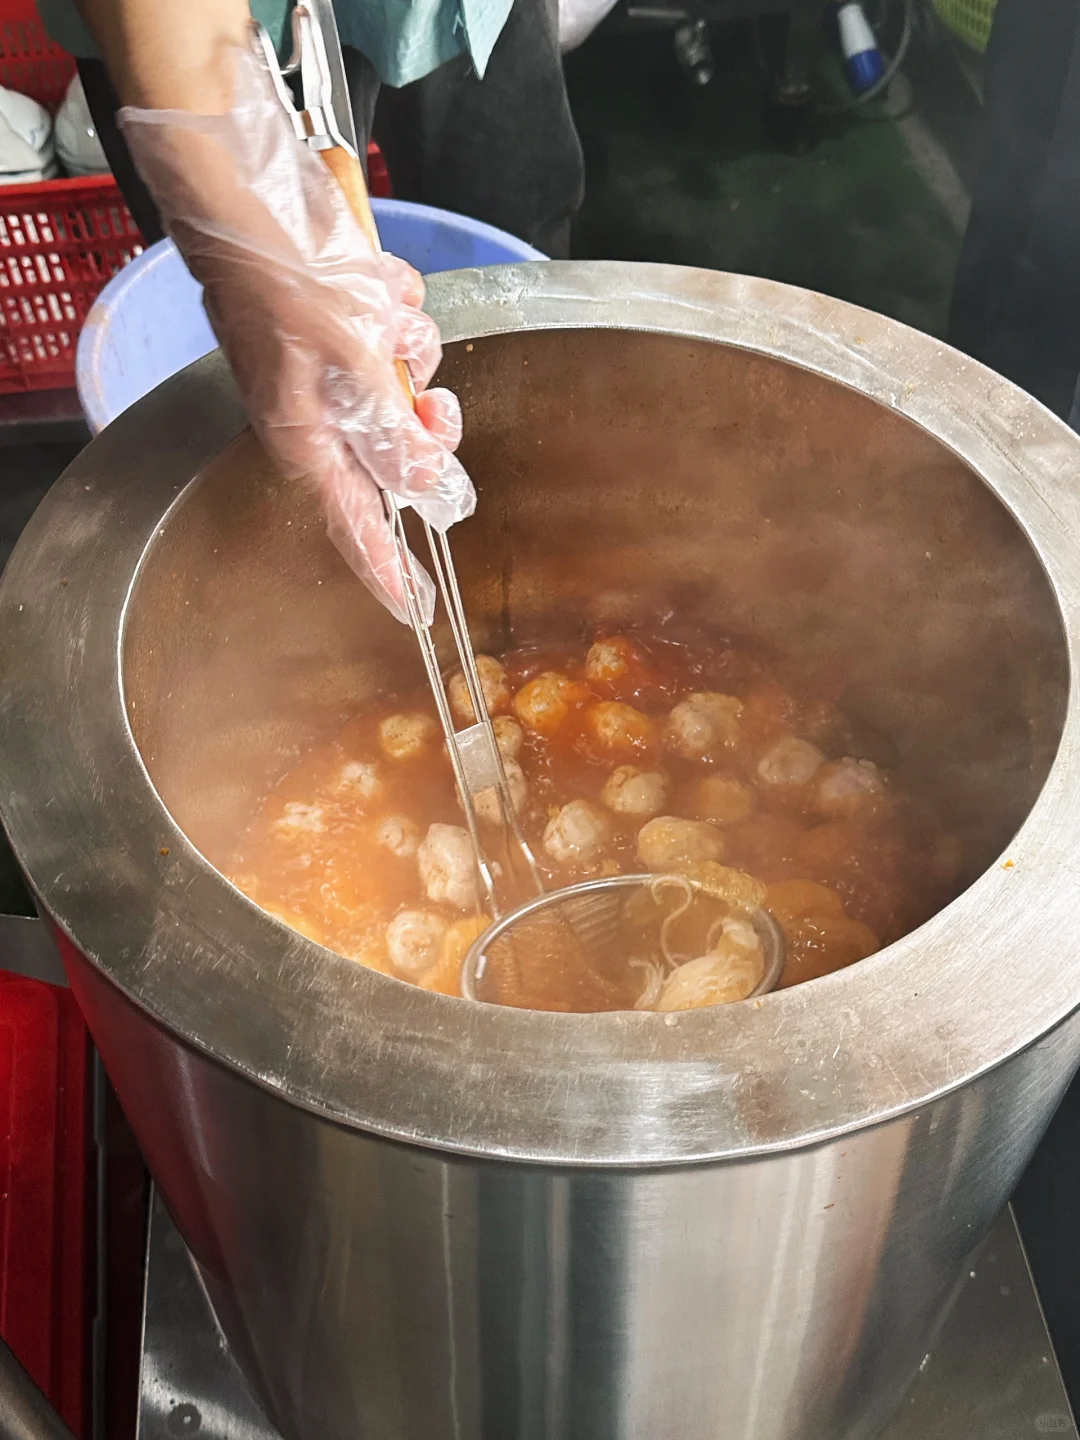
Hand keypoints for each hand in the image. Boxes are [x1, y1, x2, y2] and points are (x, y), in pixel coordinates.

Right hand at [119, 41, 473, 622]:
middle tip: (432, 403)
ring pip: (409, 383)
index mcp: (308, 441)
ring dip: (407, 344)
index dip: (387, 567)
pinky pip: (401, 331)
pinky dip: (396, 304)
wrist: (254, 193)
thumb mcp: (351, 371)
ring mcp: (336, 366)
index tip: (416, 608)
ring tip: (377, 311)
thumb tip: (429, 494)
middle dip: (422, 422)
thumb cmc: (284, 281)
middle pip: (400, 452)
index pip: (355, 524)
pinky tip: (373, 282)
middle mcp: (322, 413)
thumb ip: (394, 438)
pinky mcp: (350, 323)